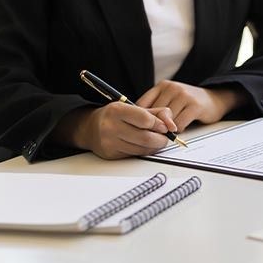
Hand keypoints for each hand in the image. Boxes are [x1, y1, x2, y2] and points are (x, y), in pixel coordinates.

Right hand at [58, 103, 177, 159]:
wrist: (90, 127)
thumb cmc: (116, 116)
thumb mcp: (135, 108)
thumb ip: (157, 113)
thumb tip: (172, 126)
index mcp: (117, 110)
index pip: (145, 119)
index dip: (160, 124)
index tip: (164, 126)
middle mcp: (110, 126)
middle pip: (146, 138)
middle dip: (161, 139)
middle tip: (164, 137)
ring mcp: (109, 142)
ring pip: (142, 149)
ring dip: (154, 147)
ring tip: (155, 140)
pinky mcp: (110, 154)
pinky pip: (135, 155)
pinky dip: (144, 151)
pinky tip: (143, 145)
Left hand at [137, 80, 244, 131]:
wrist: (215, 99)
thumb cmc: (189, 103)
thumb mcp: (170, 98)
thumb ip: (156, 106)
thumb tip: (136, 122)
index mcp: (163, 85)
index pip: (142, 104)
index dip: (140, 119)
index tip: (141, 128)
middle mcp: (172, 88)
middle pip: (154, 114)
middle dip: (154, 126)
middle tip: (157, 133)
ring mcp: (184, 96)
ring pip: (166, 120)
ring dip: (167, 129)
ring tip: (171, 130)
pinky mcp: (195, 106)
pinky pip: (179, 124)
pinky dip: (178, 130)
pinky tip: (181, 128)